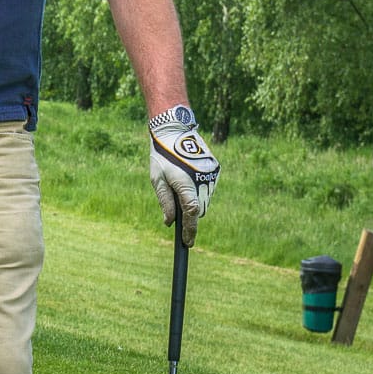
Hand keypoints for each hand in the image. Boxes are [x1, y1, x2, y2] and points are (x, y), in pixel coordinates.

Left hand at [149, 105, 217, 245]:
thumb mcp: (158, 180)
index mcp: (186, 185)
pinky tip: (189, 181)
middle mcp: (202, 181)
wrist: (175, 130)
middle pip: (199, 210)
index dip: (190, 231)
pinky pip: (208, 188)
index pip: (191, 215)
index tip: (188, 243)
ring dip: (195, 203)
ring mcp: (211, 175)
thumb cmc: (162, 155)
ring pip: (205, 200)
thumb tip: (169, 222)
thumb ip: (165, 202)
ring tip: (181, 191)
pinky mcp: (215, 169)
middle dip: (191, 218)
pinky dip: (200, 191)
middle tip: (181, 223)